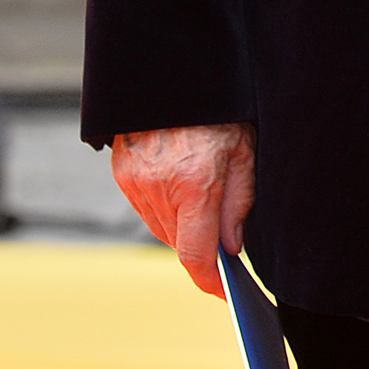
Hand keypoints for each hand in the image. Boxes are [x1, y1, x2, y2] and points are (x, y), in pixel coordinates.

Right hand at [111, 122, 255, 298]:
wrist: (177, 76)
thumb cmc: (221, 112)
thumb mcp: (246, 153)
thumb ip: (239, 204)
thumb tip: (231, 248)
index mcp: (195, 184)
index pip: (197, 255)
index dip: (211, 281)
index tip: (223, 292)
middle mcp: (159, 187)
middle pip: (179, 243)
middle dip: (202, 248)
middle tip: (224, 242)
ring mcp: (136, 181)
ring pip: (161, 228)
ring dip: (182, 228)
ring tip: (203, 206)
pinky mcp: (122, 173)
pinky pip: (145, 207)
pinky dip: (164, 209)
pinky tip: (181, 190)